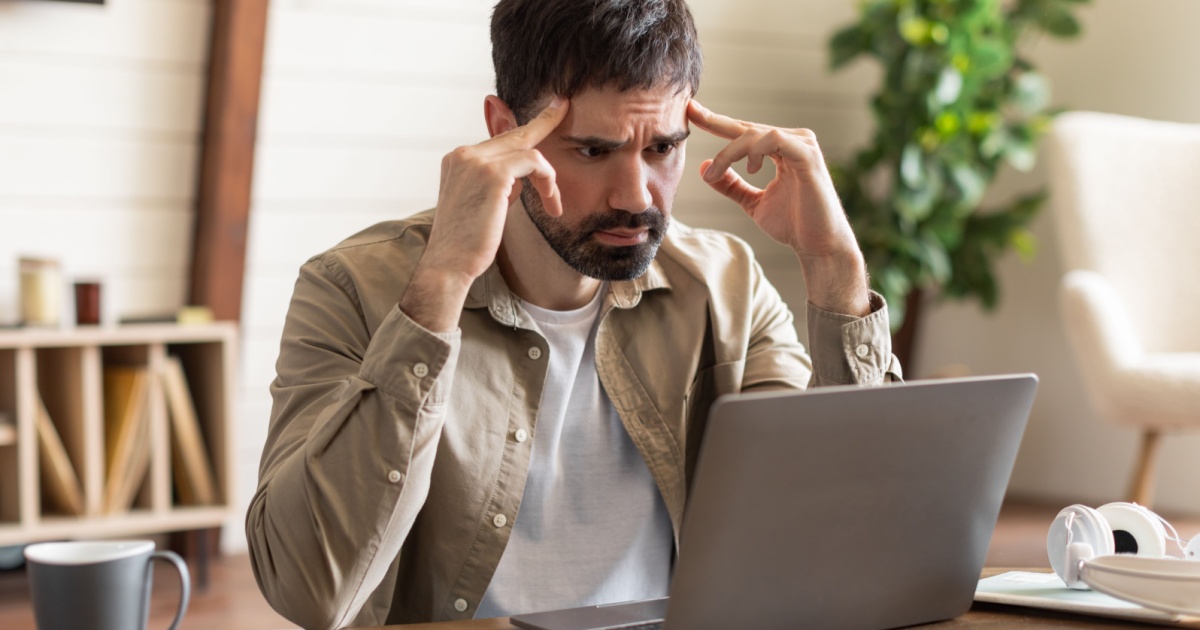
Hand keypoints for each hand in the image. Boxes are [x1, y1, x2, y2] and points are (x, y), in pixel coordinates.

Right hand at [401, 98, 568, 330]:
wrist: (449, 265)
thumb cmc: (467, 244)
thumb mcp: (482, 205)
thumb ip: (498, 185)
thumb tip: (521, 180)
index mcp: (458, 159)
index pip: (499, 138)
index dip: (526, 129)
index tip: (548, 114)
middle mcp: (463, 154)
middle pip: (513, 133)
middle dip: (543, 121)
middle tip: (564, 107)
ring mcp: (476, 161)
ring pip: (527, 149)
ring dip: (548, 177)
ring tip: (553, 203)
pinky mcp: (492, 174)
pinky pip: (533, 162)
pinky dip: (548, 180)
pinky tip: (551, 202)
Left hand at [687, 100, 870, 315]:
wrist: (818, 246)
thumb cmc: (793, 224)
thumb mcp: (752, 202)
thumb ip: (731, 185)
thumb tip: (704, 167)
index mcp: (781, 149)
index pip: (744, 131)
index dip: (717, 122)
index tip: (691, 112)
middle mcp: (794, 141)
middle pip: (747, 127)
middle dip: (716, 122)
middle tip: (692, 114)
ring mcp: (803, 145)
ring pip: (756, 133)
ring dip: (730, 151)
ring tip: (716, 172)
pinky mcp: (808, 155)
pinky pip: (775, 139)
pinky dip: (755, 151)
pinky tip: (749, 169)